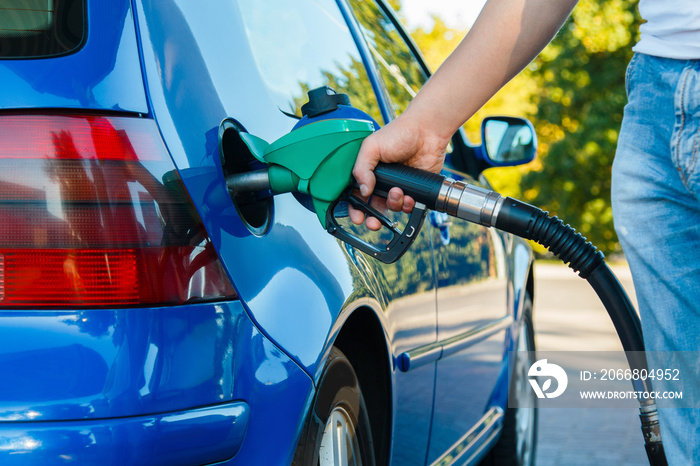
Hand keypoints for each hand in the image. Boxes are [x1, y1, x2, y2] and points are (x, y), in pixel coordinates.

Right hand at [350, 113, 448, 229]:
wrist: (427, 131)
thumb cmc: (399, 133)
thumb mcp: (371, 147)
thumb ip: (361, 169)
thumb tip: (363, 191)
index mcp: (368, 172)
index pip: (357, 195)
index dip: (355, 208)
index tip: (357, 217)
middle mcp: (382, 181)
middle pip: (373, 207)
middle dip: (373, 218)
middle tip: (374, 222)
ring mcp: (398, 186)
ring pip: (391, 208)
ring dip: (393, 205)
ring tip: (398, 192)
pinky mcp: (414, 189)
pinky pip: (408, 206)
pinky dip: (408, 205)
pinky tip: (410, 195)